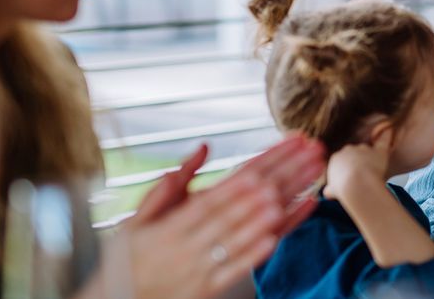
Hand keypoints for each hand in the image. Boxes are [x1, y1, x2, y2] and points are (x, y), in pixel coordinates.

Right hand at [110, 134, 325, 298]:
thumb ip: (172, 184)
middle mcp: (188, 242)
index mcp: (174, 221)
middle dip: (278, 179)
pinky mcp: (206, 291)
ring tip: (301, 190)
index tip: (279, 150)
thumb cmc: (127, 259)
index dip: (252, 168)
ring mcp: (198, 267)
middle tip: (307, 158)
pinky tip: (275, 237)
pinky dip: (254, 254)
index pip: (222, 188)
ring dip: (272, 213)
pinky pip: (234, 270)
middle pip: (240, 205)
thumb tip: (204, 149)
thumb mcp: (139, 218)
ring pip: (240, 235)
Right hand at [324, 129, 392, 200]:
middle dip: (357, 162)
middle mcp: (348, 150)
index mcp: (336, 158)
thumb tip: (328, 191)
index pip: (341, 160)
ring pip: (367, 150)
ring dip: (370, 157)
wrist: (357, 185)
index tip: (350, 177)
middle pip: (354, 154)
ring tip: (374, 171)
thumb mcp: (333, 190)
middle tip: (361, 175)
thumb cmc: (345, 189)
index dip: (346, 169)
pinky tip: (389, 130)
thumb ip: (331, 189)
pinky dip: (387, 134)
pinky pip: (384, 140)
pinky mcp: (378, 151)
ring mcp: (363, 149)